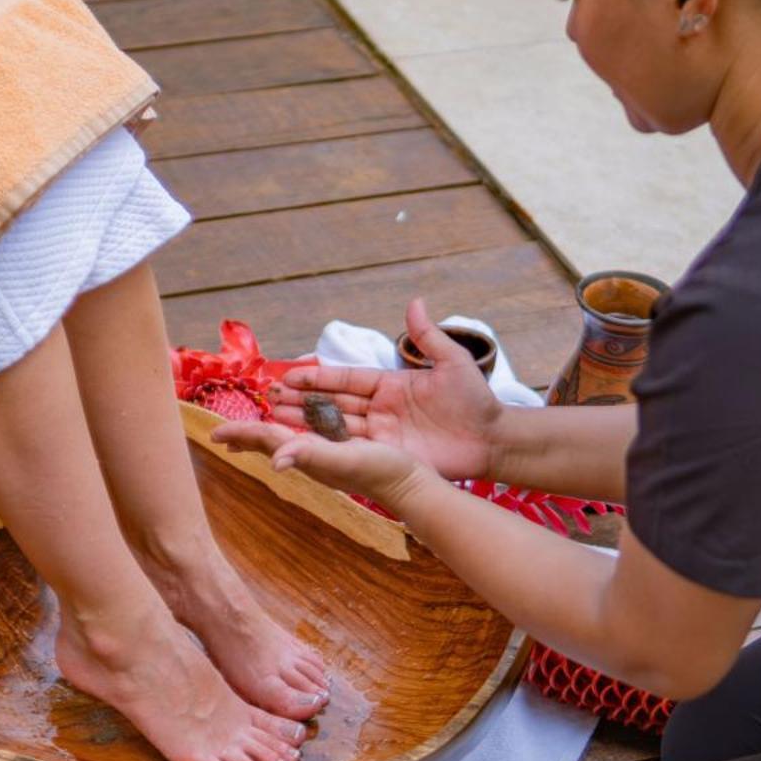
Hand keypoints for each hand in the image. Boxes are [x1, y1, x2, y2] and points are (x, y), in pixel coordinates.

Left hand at [210, 420, 430, 509]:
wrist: (411, 485)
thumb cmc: (381, 471)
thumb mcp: (346, 459)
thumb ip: (310, 456)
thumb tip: (274, 461)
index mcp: (307, 455)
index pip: (266, 440)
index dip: (241, 433)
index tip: (213, 433)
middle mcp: (311, 458)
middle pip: (269, 443)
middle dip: (245, 437)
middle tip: (221, 435)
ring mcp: (325, 458)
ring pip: (285, 443)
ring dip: (263, 437)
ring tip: (247, 436)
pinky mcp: (341, 454)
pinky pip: (306, 441)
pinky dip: (290, 436)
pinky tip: (293, 440)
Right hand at [267, 299, 502, 481]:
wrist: (492, 439)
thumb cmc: (476, 401)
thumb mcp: (453, 363)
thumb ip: (429, 337)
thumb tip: (415, 303)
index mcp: (389, 385)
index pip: (345, 379)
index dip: (317, 377)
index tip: (290, 374)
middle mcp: (379, 409)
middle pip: (332, 404)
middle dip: (300, 401)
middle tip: (267, 397)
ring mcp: (382, 434)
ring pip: (335, 428)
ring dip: (304, 424)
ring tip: (271, 419)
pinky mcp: (388, 456)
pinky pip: (352, 451)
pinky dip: (326, 448)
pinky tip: (301, 446)